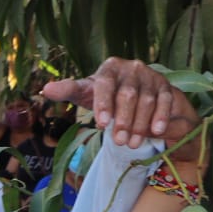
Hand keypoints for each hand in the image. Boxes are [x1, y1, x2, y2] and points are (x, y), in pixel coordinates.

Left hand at [43, 58, 201, 159]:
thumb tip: (46, 89)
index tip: (101, 124)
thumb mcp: (86, 93)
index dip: (103, 104)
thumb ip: (69, 91)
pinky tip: (155, 132)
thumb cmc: (106, 95)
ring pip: (146, 101)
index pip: (104, 84)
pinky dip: (160, 117)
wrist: (137, 95)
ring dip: (139, 124)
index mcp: (109, 67)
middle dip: (122, 120)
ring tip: (132, 144)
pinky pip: (164, 101)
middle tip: (119, 141)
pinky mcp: (165, 87)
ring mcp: (150, 76)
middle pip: (127, 95)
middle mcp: (131, 68)